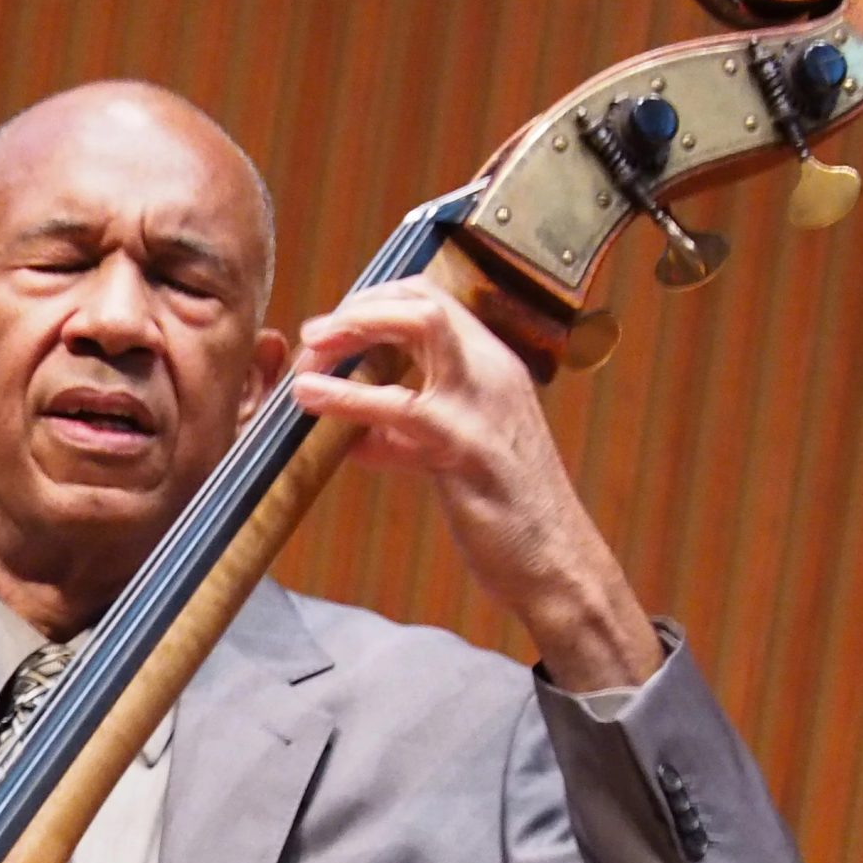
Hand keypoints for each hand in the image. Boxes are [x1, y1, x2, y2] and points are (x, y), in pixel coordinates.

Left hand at [290, 278, 662, 691]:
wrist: (554, 563)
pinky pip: (400, 407)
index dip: (374, 303)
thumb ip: (409, 436)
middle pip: (422, 299)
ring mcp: (483, 404)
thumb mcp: (455, 458)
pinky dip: (347, 397)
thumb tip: (355, 433)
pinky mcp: (467, 446)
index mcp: (494, 367)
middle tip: (311, 336)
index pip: (432, 300)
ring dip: (355, 329)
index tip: (332, 331)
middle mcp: (494, 370)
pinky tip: (310, 398)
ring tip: (307, 354)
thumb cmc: (505, 515)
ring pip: (420, 326)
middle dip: (358, 306)